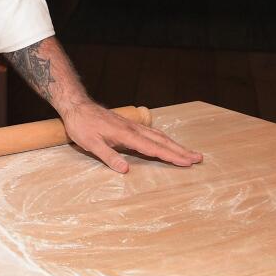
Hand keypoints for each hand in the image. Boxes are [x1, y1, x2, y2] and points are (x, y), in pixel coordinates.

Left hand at [58, 100, 202, 172]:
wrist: (76, 106)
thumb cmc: (82, 125)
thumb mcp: (90, 144)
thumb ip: (108, 156)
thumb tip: (126, 170)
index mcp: (126, 135)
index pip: (153, 148)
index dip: (170, 156)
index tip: (186, 162)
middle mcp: (132, 129)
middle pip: (161, 141)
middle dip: (180, 150)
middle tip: (198, 158)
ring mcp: (132, 125)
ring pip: (158, 135)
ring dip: (175, 144)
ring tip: (190, 152)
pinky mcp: (129, 125)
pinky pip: (151, 132)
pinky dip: (164, 139)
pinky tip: (168, 142)